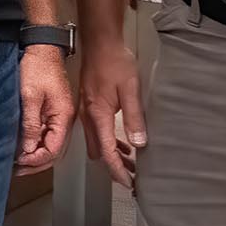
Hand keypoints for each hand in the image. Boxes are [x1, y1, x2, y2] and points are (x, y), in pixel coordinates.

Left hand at [16, 45, 75, 171]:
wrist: (41, 47)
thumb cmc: (38, 66)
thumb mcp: (30, 96)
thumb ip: (31, 124)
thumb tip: (28, 149)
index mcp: (64, 116)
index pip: (54, 149)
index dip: (36, 159)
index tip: (19, 161)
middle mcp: (65, 119)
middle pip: (54, 151)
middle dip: (36, 164)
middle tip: (17, 169)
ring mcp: (59, 115)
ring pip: (50, 144)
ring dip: (35, 156)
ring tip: (18, 163)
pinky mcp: (52, 111)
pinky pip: (46, 134)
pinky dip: (35, 144)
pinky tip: (23, 147)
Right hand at [76, 41, 145, 189]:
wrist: (100, 43)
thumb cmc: (114, 62)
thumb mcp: (130, 89)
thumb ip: (134, 117)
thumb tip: (139, 143)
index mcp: (98, 116)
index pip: (106, 153)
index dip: (118, 171)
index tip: (129, 183)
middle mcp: (88, 117)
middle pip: (99, 152)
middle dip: (114, 166)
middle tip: (132, 176)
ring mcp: (86, 112)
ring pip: (97, 144)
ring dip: (111, 154)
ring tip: (130, 163)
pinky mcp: (89, 106)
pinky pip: (97, 132)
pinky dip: (108, 142)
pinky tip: (122, 142)